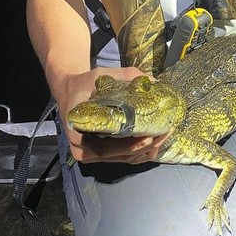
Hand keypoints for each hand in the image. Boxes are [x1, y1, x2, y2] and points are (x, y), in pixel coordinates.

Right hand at [56, 66, 170, 164]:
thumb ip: (127, 77)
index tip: (148, 138)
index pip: (106, 148)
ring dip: (147, 150)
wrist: (70, 90)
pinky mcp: (103, 153)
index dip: (129, 146)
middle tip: (165, 132)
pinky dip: (141, 152)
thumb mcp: (101, 77)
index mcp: (78, 135)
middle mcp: (84, 150)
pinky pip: (124, 157)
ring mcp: (94, 154)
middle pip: (120, 156)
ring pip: (126, 159)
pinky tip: (157, 142)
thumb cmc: (84, 85)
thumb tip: (153, 81)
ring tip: (166, 134)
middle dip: (146, 146)